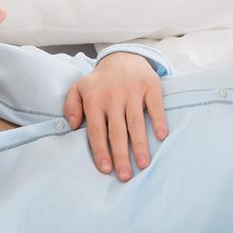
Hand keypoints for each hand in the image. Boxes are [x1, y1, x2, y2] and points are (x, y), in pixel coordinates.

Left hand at [63, 52, 167, 180]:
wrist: (123, 57)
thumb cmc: (100, 81)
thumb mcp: (79, 89)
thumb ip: (70, 107)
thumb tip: (74, 126)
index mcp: (94, 100)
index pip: (97, 131)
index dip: (101, 151)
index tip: (106, 170)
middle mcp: (113, 97)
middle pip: (117, 131)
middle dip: (121, 155)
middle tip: (125, 176)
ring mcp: (132, 91)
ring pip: (136, 122)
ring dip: (140, 144)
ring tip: (144, 164)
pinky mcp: (150, 86)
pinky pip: (155, 106)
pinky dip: (158, 121)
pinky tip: (161, 137)